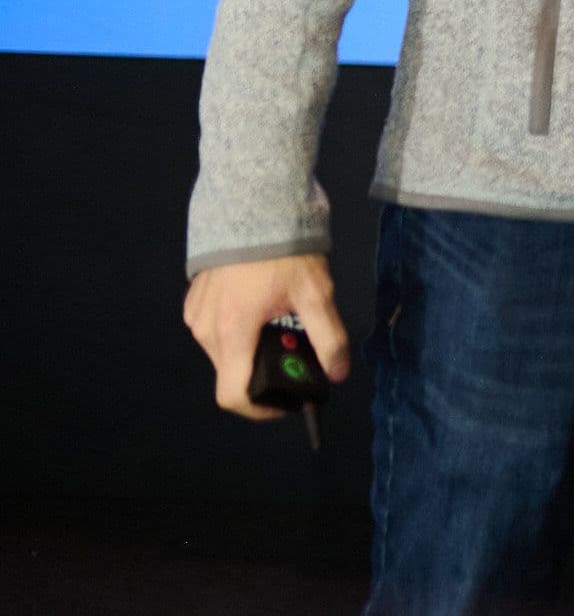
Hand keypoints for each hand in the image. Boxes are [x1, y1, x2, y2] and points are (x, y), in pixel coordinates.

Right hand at [185, 255, 348, 418]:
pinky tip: (260, 310)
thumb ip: (328, 338)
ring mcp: (195, 315)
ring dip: (250, 351)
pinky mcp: (193, 301)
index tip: (286, 402)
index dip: (260, 409)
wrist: (254, 206)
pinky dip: (237, 332)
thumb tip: (338, 374)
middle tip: (294, 352)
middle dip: (262, 373)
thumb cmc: (285, 251)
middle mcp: (206, 330)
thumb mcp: (315, 293)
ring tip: (280, 325)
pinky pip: (213, 331)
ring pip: (223, 353)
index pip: (233, 395)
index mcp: (232, 331)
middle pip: (232, 373)